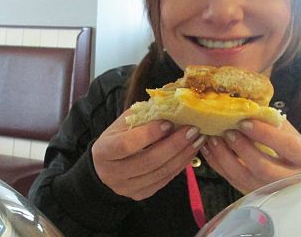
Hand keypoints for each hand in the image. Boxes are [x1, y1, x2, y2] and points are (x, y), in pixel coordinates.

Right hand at [92, 111, 206, 200]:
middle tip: (193, 130)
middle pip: (148, 161)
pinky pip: (164, 180)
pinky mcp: (140, 194)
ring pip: (160, 172)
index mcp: (104, 151)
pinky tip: (189, 152)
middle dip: (174, 144)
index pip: (126, 144)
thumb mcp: (122, 124)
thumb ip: (142, 116)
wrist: (104, 167)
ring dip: (182, 155)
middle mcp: (112, 173)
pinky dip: (180, 166)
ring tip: (197, 140)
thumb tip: (170, 106)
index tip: (169, 123)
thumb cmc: (116, 139)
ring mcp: (126, 187)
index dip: (149, 134)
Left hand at [201, 119, 300, 193]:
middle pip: (263, 168)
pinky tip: (209, 148)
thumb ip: (268, 119)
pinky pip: (232, 180)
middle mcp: (292, 178)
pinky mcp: (253, 192)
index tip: (244, 121)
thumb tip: (243, 104)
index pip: (287, 146)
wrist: (285, 159)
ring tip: (214, 138)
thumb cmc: (284, 137)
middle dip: (242, 148)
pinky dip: (217, 164)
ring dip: (225, 157)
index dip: (265, 134)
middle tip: (227, 131)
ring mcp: (271, 189)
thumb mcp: (284, 126)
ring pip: (244, 178)